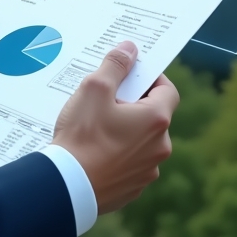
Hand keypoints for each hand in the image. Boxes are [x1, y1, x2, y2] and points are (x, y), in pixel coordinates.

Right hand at [51, 41, 178, 213]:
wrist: (68, 186)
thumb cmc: (82, 135)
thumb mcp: (95, 89)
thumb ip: (115, 65)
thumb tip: (130, 49)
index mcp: (156, 120)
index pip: (167, 90)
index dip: (150, 78)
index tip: (130, 74)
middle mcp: (159, 147)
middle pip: (152, 115)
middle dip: (132, 104)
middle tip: (104, 99)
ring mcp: (147, 170)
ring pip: (140, 140)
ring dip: (125, 129)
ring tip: (94, 126)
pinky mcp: (132, 187)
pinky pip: (129, 161)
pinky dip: (117, 152)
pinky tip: (93, 149)